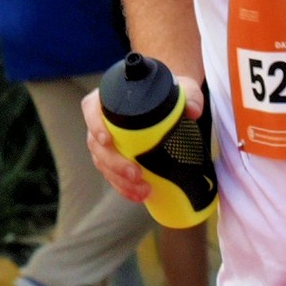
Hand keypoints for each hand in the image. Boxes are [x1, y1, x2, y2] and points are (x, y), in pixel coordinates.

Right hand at [83, 73, 199, 204]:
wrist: (171, 100)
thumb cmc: (170, 90)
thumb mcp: (183, 88)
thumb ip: (190, 96)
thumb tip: (194, 111)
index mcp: (109, 98)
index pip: (91, 109)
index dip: (95, 125)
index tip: (107, 140)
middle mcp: (102, 120)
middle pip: (96, 144)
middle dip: (114, 164)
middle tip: (136, 174)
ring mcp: (106, 140)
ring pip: (103, 163)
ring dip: (119, 181)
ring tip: (142, 191)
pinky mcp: (115, 156)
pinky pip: (112, 174)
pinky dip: (123, 187)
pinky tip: (138, 196)